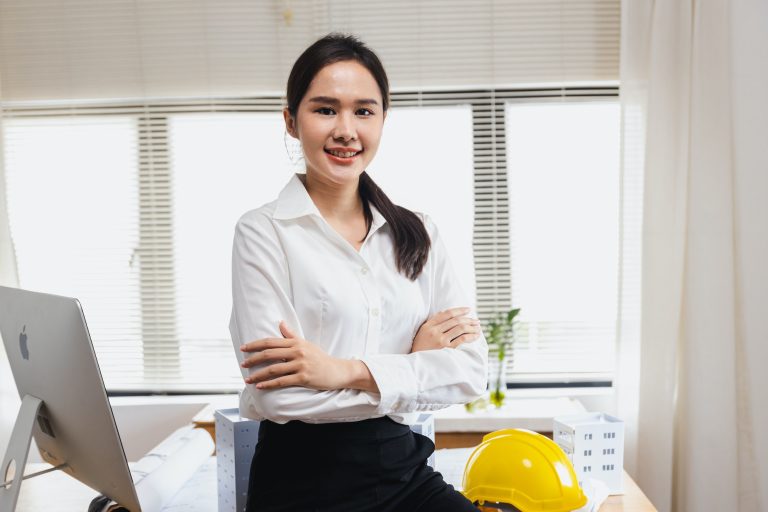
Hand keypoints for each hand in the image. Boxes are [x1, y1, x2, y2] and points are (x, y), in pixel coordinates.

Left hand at [240, 321, 368, 390]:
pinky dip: (269, 384)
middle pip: (269, 354)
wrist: (338, 371)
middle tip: (242, 364)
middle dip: (253, 359)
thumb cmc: (320, 358)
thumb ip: (291, 335)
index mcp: (296, 342)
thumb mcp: (306, 344)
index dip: (255, 345)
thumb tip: (280, 323)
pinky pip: (282, 381)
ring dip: (258, 375)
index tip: (243, 348)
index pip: (271, 342)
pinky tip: (260, 387)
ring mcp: (301, 365)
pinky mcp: (304, 378)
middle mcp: (297, 351)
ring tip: (248, 379)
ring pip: (273, 369)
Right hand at [411, 307, 481, 352]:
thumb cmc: (421, 346)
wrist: (417, 362)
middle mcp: (435, 331)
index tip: (469, 310)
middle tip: (476, 321)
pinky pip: (462, 339)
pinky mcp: (446, 350)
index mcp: (429, 325)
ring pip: (460, 328)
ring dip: (472, 327)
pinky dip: (471, 336)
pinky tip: (476, 336)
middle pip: (456, 320)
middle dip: (469, 319)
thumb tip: (449, 314)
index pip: (447, 313)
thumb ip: (434, 322)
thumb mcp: (423, 331)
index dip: (459, 310)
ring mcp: (441, 340)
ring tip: (478, 328)